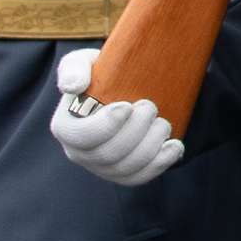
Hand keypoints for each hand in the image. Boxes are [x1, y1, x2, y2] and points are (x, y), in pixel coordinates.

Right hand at [49, 48, 182, 186]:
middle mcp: (79, 153)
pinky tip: (174, 146)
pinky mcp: (123, 173)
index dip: (105, 126)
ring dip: (150, 146)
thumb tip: (74, 86)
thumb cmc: (101, 73)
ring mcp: (102, 167)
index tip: (127, 106)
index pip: (80, 137)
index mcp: (66, 128)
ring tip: (163, 123)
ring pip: (126, 168)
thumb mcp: (83, 62)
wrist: (125, 87)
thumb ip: (73, 68)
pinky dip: (160, 164)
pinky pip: (139, 177)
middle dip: (134, 132)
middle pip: (107, 155)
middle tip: (150, 107)